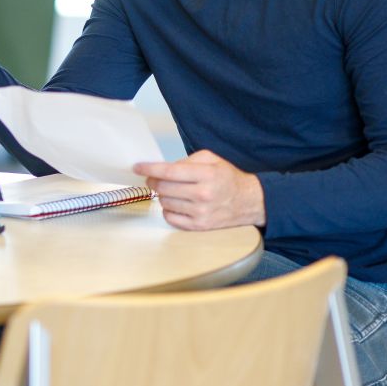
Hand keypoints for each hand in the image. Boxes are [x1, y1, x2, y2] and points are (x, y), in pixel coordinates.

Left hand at [134, 150, 265, 230]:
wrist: (249, 202)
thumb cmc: (227, 178)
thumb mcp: (211, 159)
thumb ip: (186, 160)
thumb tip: (163, 168)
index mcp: (206, 175)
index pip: (169, 171)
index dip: (150, 168)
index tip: (137, 167)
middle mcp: (203, 195)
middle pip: (163, 188)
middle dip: (153, 181)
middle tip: (153, 179)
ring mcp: (201, 213)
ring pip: (164, 202)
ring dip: (162, 195)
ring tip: (172, 191)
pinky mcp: (199, 226)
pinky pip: (170, 218)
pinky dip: (168, 209)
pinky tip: (177, 204)